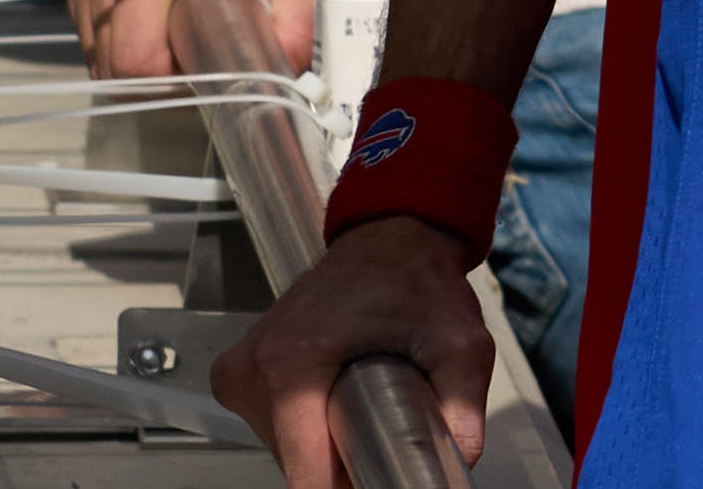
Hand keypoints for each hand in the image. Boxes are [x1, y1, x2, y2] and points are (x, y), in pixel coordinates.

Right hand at [211, 217, 490, 488]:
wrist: (390, 237)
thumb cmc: (416, 280)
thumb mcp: (457, 340)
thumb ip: (462, 402)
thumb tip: (462, 456)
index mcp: (291, 365)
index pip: (305, 473)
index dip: (349, 484)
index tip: (377, 474)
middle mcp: (254, 369)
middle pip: (297, 463)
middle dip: (343, 460)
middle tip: (383, 424)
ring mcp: (241, 371)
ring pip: (285, 448)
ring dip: (324, 442)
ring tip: (361, 403)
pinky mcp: (240, 371)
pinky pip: (273, 425)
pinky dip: (306, 424)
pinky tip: (337, 397)